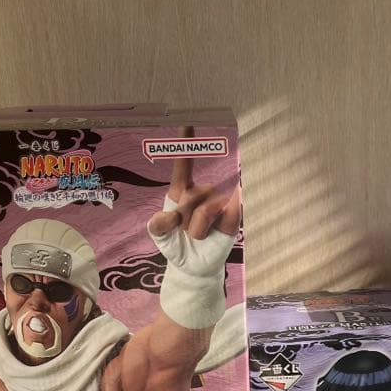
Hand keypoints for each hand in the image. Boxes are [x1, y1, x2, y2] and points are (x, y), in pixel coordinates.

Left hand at [147, 125, 240, 256]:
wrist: (194, 267)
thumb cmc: (177, 246)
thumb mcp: (160, 235)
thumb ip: (157, 224)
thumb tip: (171, 218)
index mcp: (182, 191)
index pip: (183, 166)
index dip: (185, 145)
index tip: (187, 122)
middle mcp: (202, 193)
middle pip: (189, 197)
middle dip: (182, 219)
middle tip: (184, 233)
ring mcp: (219, 203)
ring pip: (204, 211)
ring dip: (196, 231)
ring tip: (199, 237)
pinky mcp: (232, 216)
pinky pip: (227, 212)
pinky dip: (222, 220)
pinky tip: (218, 228)